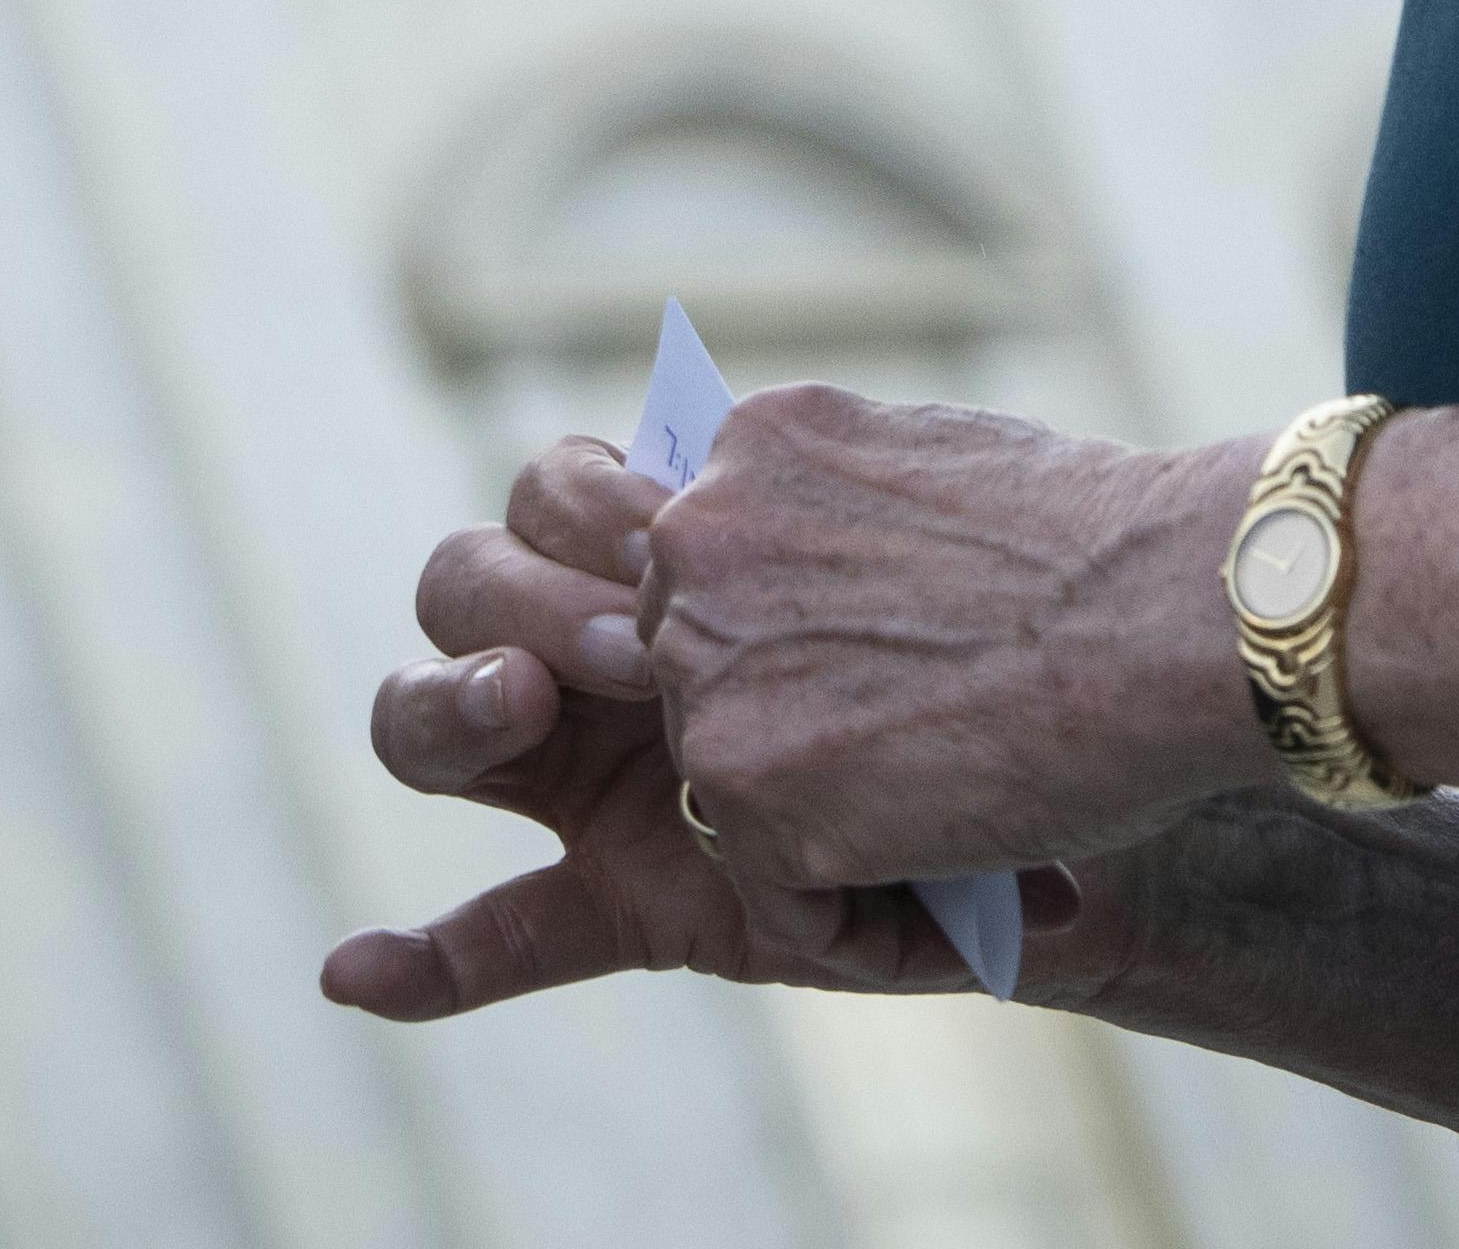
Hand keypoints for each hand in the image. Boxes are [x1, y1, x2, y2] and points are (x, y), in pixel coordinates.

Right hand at [317, 438, 1034, 1018]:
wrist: (1105, 764)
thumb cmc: (1029, 651)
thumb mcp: (917, 589)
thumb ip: (808, 549)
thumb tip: (726, 482)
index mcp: (671, 557)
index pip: (558, 498)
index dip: (584, 506)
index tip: (643, 526)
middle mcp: (609, 663)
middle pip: (467, 581)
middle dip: (524, 597)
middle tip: (634, 645)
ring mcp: (603, 786)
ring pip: (437, 722)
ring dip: (455, 705)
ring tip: (519, 709)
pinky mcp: (632, 907)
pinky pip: (504, 935)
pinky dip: (423, 963)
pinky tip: (353, 974)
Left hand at [643, 385, 1272, 889]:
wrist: (1175, 608)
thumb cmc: (1106, 542)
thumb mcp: (942, 464)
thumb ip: (853, 516)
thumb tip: (847, 579)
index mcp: (750, 447)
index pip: (730, 579)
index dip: (809, 654)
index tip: (894, 701)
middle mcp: (696, 539)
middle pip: (714, 678)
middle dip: (802, 741)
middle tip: (914, 793)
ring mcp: (708, 664)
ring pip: (737, 788)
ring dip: (825, 840)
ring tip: (942, 879)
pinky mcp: (747, 787)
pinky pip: (781, 895)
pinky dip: (861, 928)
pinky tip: (951, 928)